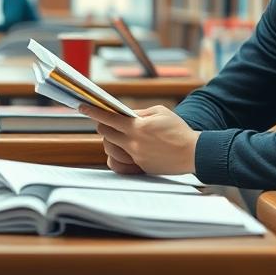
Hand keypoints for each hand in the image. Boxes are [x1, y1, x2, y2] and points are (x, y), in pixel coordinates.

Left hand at [77, 104, 199, 175]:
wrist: (193, 153)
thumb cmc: (178, 130)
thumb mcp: (160, 112)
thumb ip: (139, 113)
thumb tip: (124, 114)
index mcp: (138, 127)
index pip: (108, 118)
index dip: (93, 111)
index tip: (82, 107)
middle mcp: (133, 143)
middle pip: (105, 134)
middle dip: (102, 125)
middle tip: (104, 121)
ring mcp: (135, 157)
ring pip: (110, 148)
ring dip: (110, 140)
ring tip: (116, 134)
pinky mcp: (140, 167)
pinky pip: (120, 161)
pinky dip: (119, 153)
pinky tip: (122, 148)